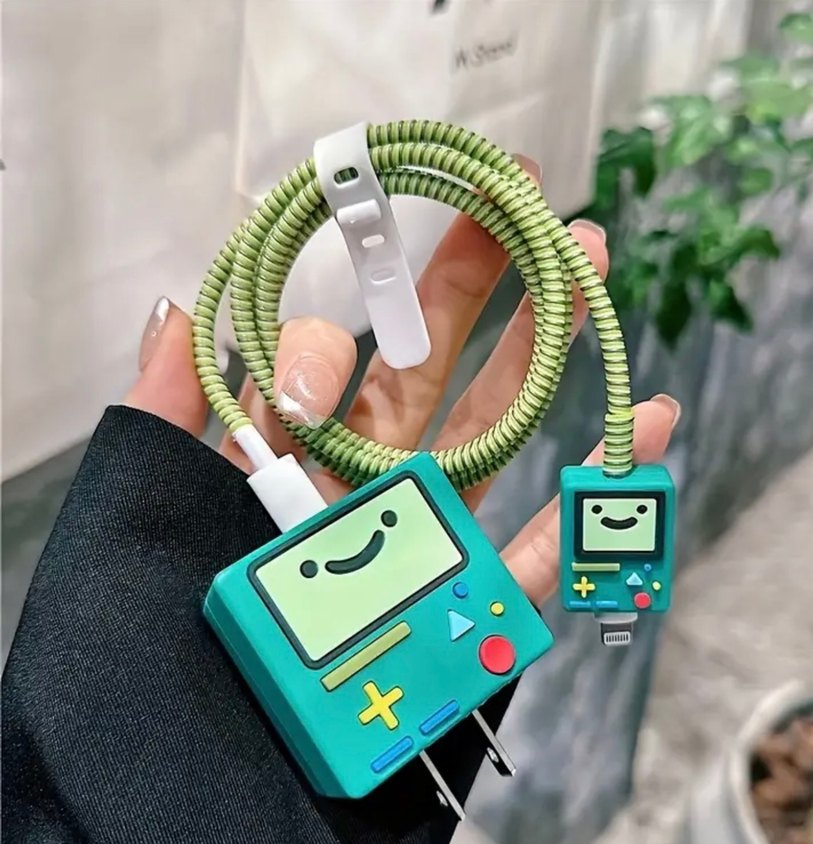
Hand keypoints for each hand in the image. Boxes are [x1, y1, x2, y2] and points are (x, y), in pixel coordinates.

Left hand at [125, 157, 679, 606]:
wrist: (232, 763)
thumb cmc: (180, 636)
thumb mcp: (153, 511)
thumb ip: (166, 413)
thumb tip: (177, 307)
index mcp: (295, 460)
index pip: (327, 372)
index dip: (324, 350)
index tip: (307, 375)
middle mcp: (366, 485)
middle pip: (433, 368)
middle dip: (476, 283)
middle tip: (517, 203)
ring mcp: (430, 536)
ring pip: (496, 430)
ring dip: (545, 349)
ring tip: (585, 264)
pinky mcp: (474, 601)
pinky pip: (544, 544)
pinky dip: (597, 488)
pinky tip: (648, 418)